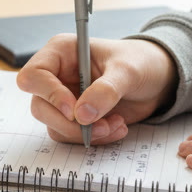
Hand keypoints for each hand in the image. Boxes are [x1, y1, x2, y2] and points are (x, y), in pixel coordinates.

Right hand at [16, 35, 177, 144]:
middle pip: (40, 106)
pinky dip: (93, 138)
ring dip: (85, 133)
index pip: (33, 75)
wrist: (158, 79)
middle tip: (100, 127)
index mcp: (61, 52)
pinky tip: (115, 127)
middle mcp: (57, 76)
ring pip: (54, 125)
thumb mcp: (127, 71)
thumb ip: (106, 90)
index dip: (49, 95)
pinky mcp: (75, 117)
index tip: (74, 110)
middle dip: (70, 124)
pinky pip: (71, 135)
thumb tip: (82, 115)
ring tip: (115, 125)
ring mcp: (64, 98)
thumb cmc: (140, 62)